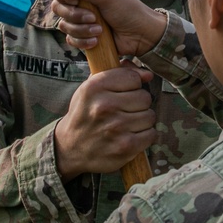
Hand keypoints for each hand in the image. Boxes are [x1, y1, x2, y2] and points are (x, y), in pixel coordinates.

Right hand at [50, 0, 167, 57]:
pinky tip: (96, 41)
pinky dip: (82, 41)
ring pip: (63, 25)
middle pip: (57, 6)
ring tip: (99, 30)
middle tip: (93, 17)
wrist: (140, 35)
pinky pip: (70, 39)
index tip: (74, 0)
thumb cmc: (127, 10)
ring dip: (81, 30)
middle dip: (74, 15)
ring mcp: (80, 18)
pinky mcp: (83, 34)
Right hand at [53, 64, 156, 180]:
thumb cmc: (85, 115)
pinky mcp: (126, 146)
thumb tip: (147, 74)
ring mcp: (116, 127)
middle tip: (126, 110)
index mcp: (94, 87)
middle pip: (144, 97)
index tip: (124, 92)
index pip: (133, 78)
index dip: (132, 85)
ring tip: (127, 124)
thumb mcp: (91, 88)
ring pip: (150, 116)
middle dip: (138, 104)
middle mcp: (104, 106)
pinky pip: (151, 134)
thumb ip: (118, 74)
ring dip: (142, 120)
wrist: (71, 149)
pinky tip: (131, 135)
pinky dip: (144, 136)